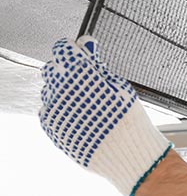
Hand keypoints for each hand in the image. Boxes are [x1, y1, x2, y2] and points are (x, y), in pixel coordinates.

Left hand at [39, 36, 171, 195]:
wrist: (127, 154)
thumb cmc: (128, 118)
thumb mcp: (119, 85)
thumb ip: (96, 63)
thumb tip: (84, 42)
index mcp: (79, 73)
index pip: (64, 48)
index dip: (75, 49)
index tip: (84, 54)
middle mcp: (60, 89)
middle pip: (53, 68)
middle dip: (67, 69)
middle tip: (86, 80)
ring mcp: (53, 109)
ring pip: (49, 89)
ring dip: (63, 90)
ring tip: (86, 102)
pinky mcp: (51, 127)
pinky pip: (48, 110)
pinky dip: (61, 109)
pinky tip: (80, 116)